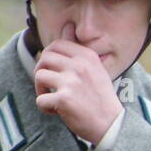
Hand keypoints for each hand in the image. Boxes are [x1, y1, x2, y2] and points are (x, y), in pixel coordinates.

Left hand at [33, 23, 123, 143]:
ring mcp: (71, 81)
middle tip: (49, 85)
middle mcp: (79, 65)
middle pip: (44, 57)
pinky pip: (40, 100)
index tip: (55, 71)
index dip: (49, 57)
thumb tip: (67, 26)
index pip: (57, 44)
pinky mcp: (64, 99)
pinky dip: (46, 108)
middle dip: (41, 71)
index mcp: (88, 56)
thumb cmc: (101, 99)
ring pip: (39, 76)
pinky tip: (57, 112)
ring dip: (41, 90)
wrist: (112, 124)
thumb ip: (78, 51)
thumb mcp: (95, 69)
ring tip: (53, 99)